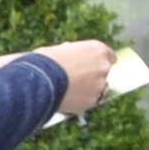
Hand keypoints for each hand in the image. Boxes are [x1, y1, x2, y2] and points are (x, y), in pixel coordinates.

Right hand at [0, 41, 115, 114]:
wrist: (39, 80)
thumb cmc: (46, 61)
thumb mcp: (60, 49)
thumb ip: (72, 53)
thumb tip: (69, 53)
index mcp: (97, 49)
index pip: (109, 55)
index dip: (97, 61)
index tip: (90, 65)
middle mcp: (103, 66)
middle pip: (103, 71)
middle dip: (93, 74)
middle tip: (76, 78)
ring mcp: (100, 84)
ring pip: (98, 87)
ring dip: (88, 88)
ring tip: (69, 90)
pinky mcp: (93, 100)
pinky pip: (90, 100)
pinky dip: (82, 100)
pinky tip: (68, 99)